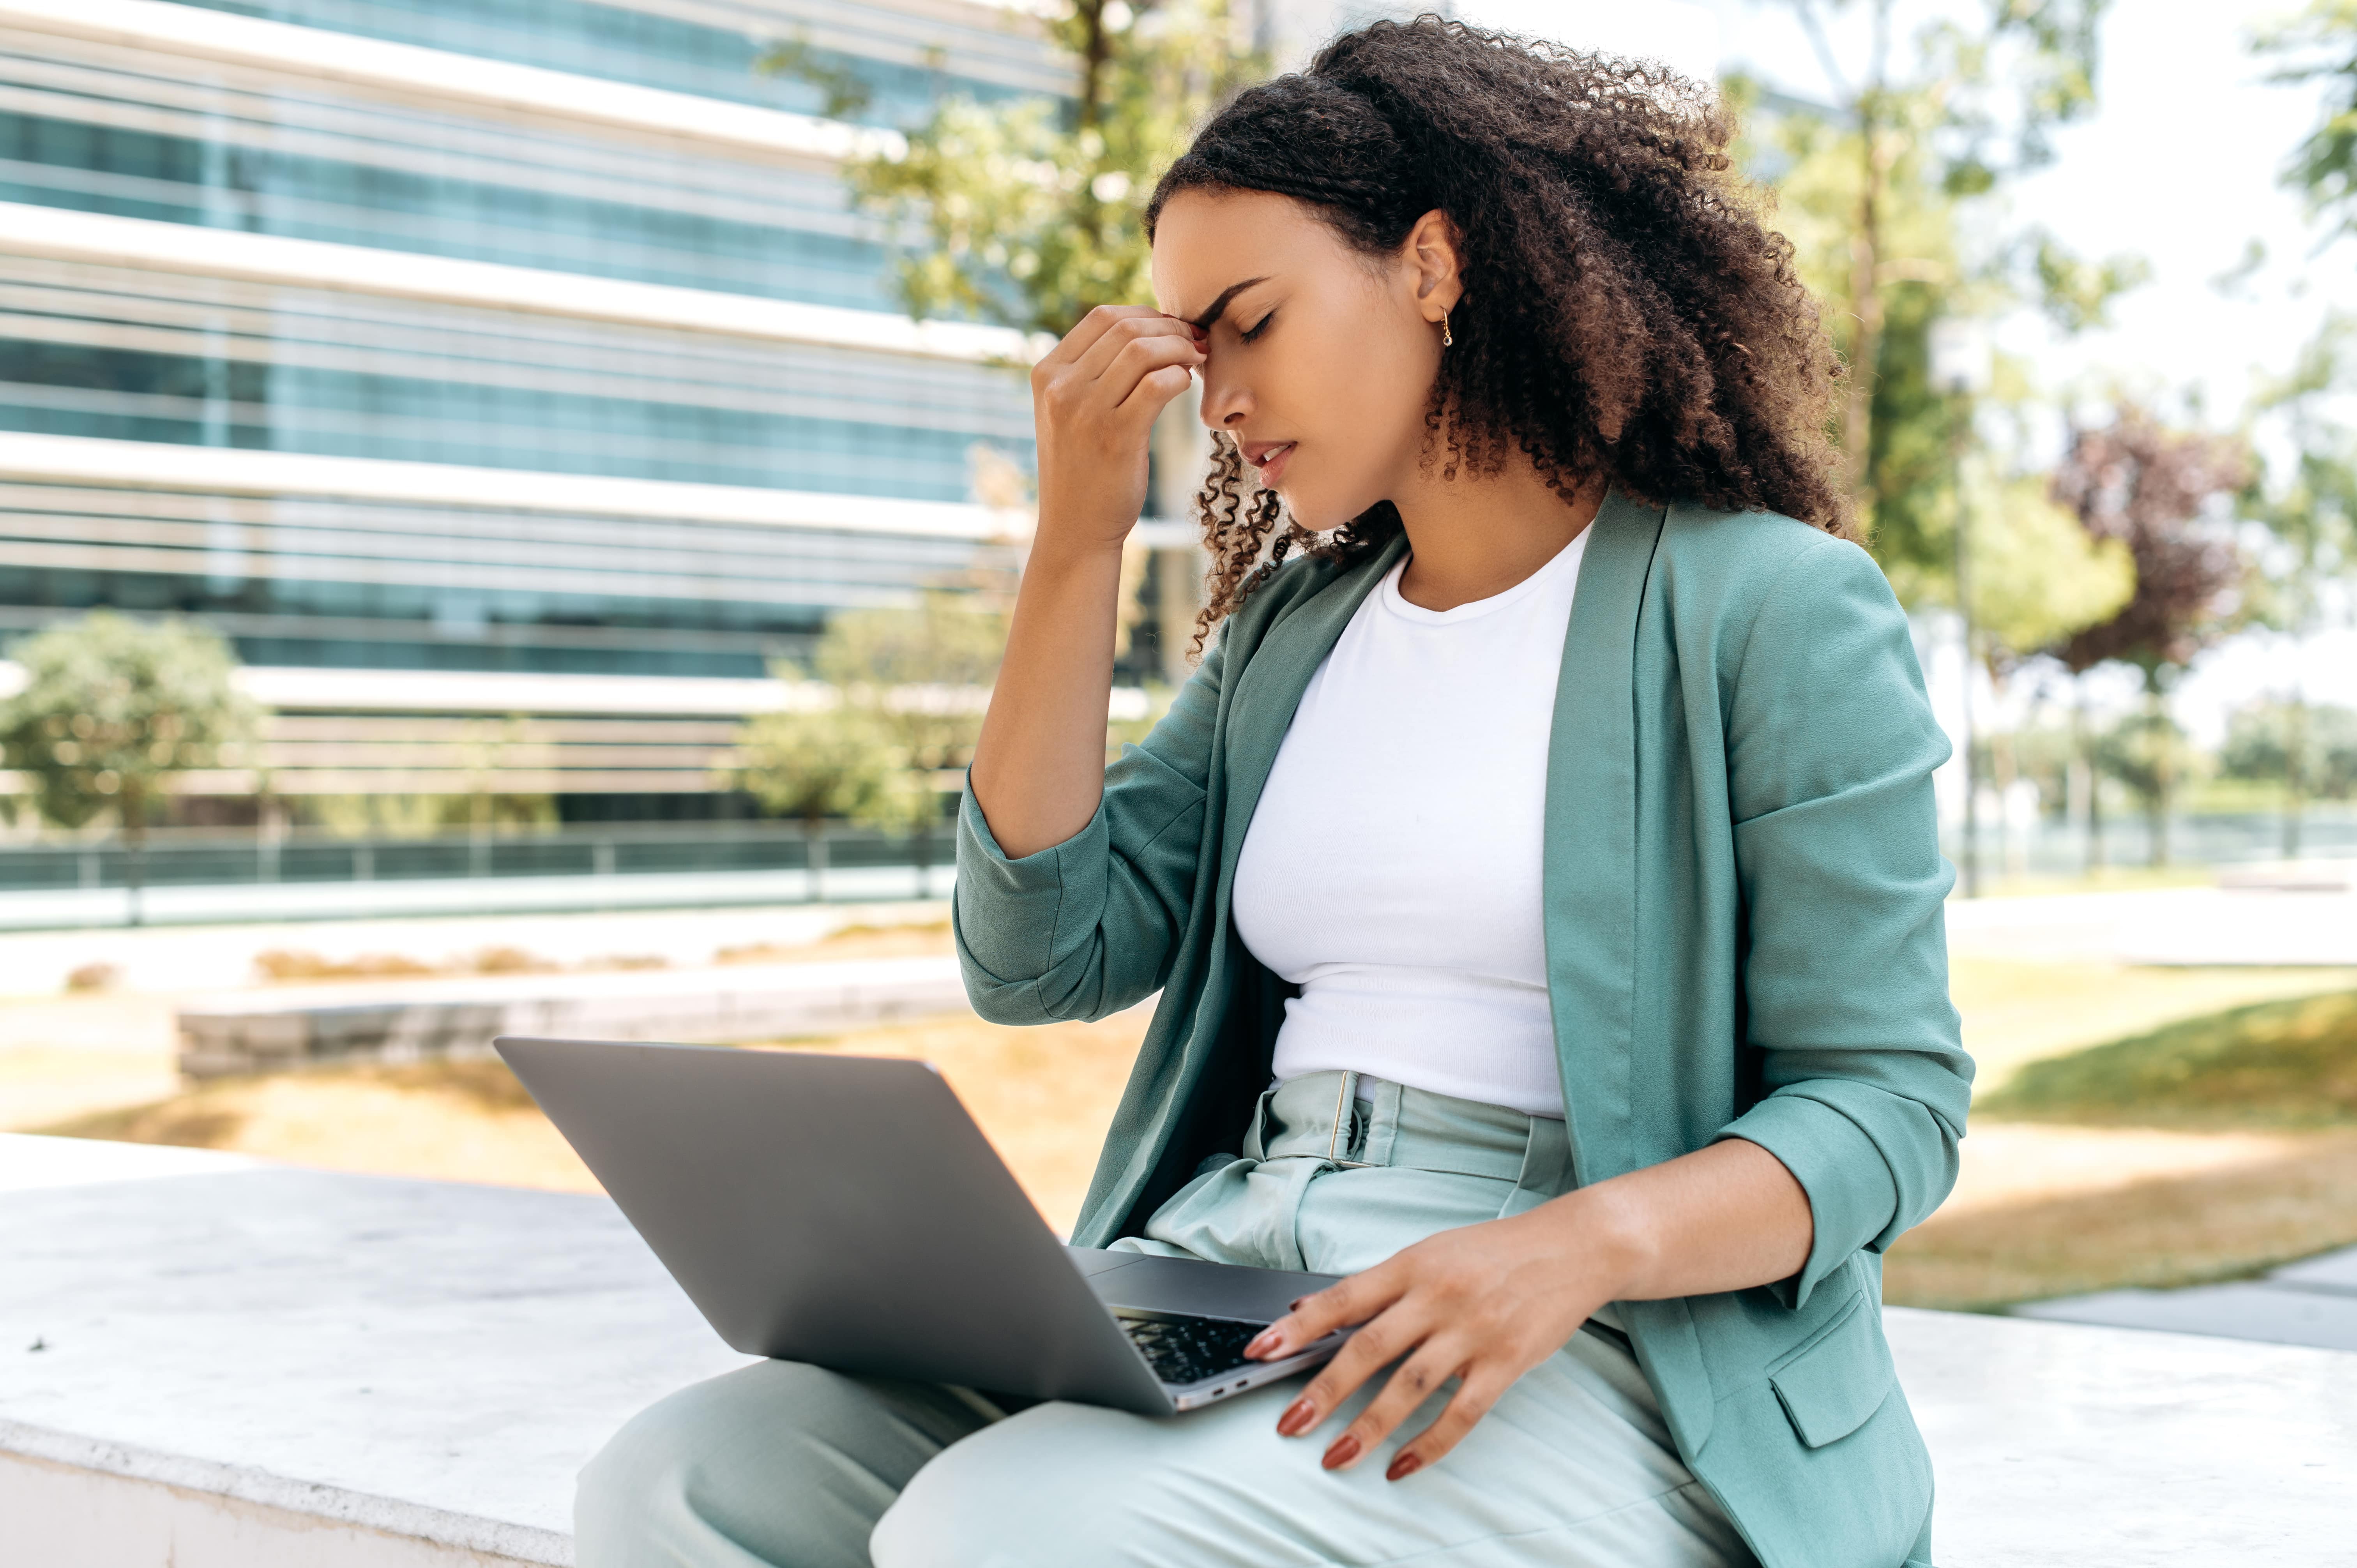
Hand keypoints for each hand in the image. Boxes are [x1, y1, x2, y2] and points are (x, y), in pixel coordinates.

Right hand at [1029, 305, 1205, 554]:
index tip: (1173, 328)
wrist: (1075, 528)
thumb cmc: (1084, 468)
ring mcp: (1085, 411)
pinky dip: (1180, 377)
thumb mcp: (1070, 412)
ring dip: (1181, 348)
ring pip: (1144, 351)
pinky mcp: (1115, 436)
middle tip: (1196, 341)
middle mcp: (1061, 387)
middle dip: (1171, 327)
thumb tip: (1147, 330)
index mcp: (1047, 373)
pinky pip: (1158, 384)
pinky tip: (1187, 386)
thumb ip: (1092, 372)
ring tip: (1196, 360)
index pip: (1102, 317)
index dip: (1147, 314)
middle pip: (1126, 328)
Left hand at [1239, 1197, 1635, 1480]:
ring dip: (1368, 1426)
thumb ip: (1377, 1285)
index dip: (1299, 1326)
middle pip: (1370, 1348)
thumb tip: (1311, 1308)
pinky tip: (1401, 1463)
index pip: (1344, 1298)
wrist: (1574, 1247)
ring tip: (1336, 1456)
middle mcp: (1438, 1296)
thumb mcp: (1431, 1252)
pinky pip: (1461, 1412)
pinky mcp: (1506, 1361)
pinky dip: (1428, 1442)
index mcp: (1412, 1265)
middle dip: (1325, 1390)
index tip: (1261, 1350)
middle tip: (1290, 1423)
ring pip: (1409, 1386)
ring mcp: (1473, 1331)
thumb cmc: (1495, 1251)